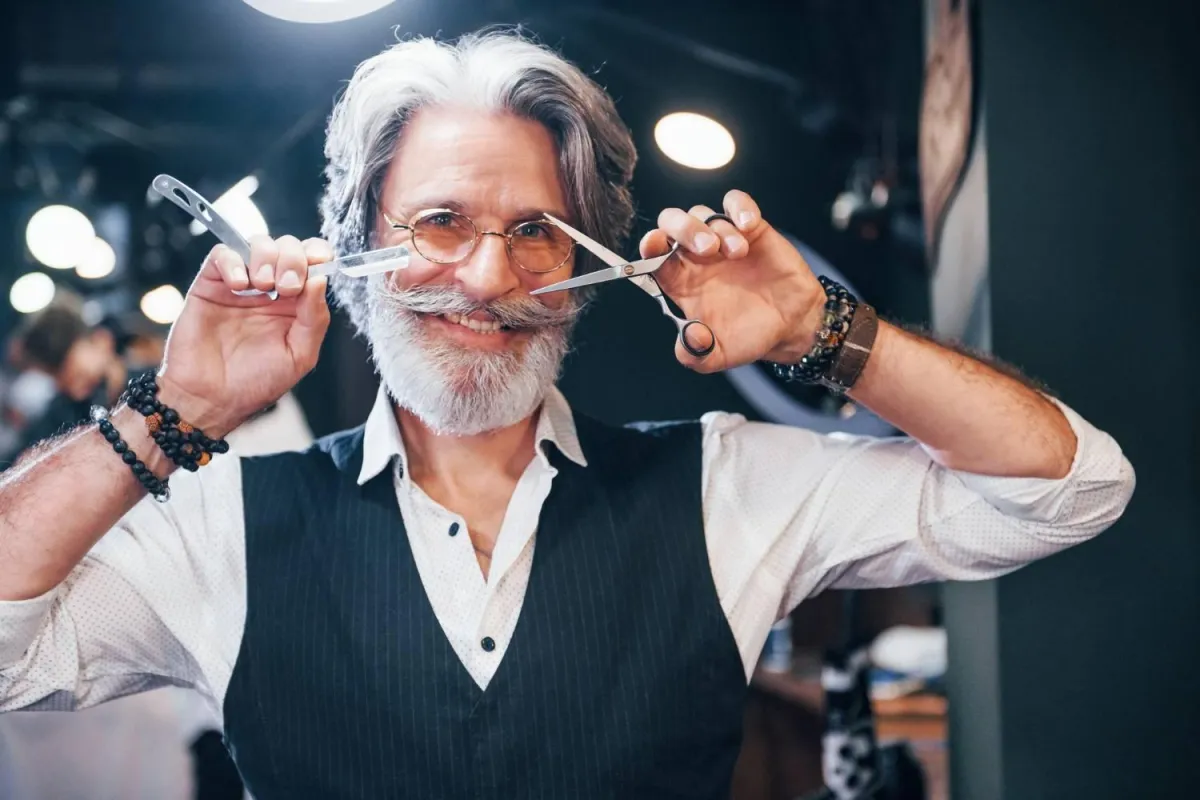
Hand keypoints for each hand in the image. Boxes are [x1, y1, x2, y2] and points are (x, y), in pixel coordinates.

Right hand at [155, 235, 332, 437]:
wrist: (210, 399)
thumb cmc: (255, 382)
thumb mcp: (299, 355)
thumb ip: (314, 319)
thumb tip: (320, 280)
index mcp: (296, 304)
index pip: (313, 262)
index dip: (318, 254)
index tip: (318, 264)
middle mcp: (270, 289)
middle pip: (288, 246)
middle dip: (293, 258)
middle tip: (286, 287)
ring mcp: (241, 285)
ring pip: (258, 242)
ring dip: (266, 257)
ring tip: (263, 286)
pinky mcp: (210, 284)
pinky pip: (222, 254)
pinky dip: (234, 261)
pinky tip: (239, 286)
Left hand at [640, 190, 825, 372]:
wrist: (790, 326)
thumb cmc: (749, 337)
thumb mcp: (718, 355)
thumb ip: (696, 353)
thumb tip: (691, 340)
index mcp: (681, 281)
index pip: (653, 254)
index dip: (650, 245)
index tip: (655, 245)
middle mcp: (697, 257)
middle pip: (673, 224)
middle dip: (683, 228)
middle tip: (707, 249)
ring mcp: (723, 240)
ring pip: (704, 213)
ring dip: (718, 229)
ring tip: (738, 253)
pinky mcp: (751, 229)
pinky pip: (736, 203)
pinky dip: (740, 208)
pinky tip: (748, 226)